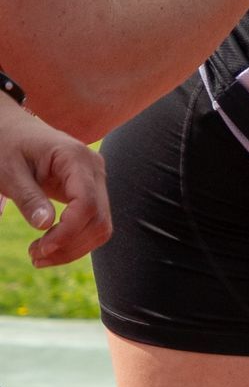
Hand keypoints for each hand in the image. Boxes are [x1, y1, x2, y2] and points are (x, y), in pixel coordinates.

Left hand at [0, 109, 110, 266]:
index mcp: (76, 158)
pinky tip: (51, 244)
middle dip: (70, 246)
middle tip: (34, 256)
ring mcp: (96, 179)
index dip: (67, 233)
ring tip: (39, 254)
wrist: (14, 129)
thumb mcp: (9, 171)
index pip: (86, 204)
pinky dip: (75, 240)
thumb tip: (44, 226)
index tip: (39, 249)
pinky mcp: (90, 189)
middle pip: (99, 219)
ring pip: (100, 225)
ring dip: (74, 248)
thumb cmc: (8, 146)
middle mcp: (94, 168)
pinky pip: (93, 221)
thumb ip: (28, 196)